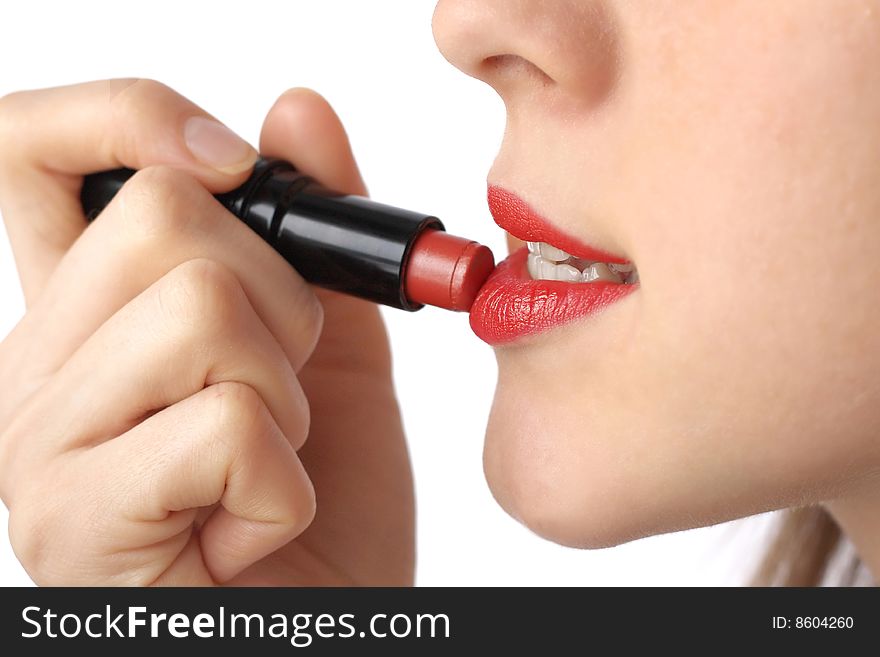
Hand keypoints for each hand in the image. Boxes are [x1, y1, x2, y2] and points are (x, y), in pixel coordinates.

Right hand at [0, 79, 413, 584]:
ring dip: (287, 397)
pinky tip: (248, 528)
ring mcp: (41, 443)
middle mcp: (39, 366)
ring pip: (205, 310)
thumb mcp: (334, 349)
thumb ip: (315, 231)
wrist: (323, 626)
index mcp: (91, 314)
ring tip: (265, 463)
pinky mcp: (73, 519)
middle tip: (282, 390)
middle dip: (282, 304)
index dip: (128, 117)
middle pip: (168, 218)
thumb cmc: (322, 503)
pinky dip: (282, 480)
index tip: (234, 164)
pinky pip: (226, 425)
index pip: (32, 150)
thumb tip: (296, 110)